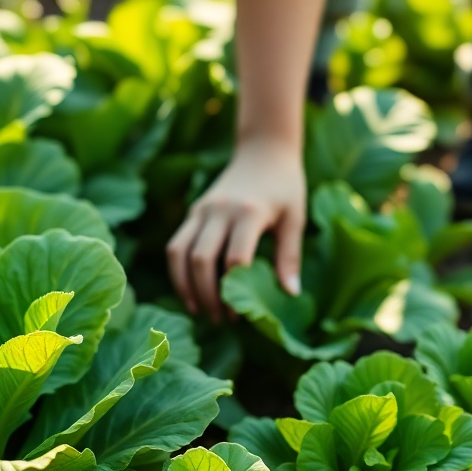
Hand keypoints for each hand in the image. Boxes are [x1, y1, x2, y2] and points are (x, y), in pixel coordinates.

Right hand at [166, 139, 306, 321]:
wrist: (263, 151)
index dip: (233, 291)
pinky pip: (176, 245)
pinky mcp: (193, 212)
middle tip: (219, 319)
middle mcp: (220, 210)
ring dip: (184, 285)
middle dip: (206, 295)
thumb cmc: (285, 188)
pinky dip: (177, 271)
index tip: (239, 315)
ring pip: (179, 252)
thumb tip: (290, 294)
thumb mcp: (295, 219)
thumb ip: (290, 256)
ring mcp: (202, 210)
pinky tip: (190, 291)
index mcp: (249, 212)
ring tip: (197, 310)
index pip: (234, 258)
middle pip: (201, 259)